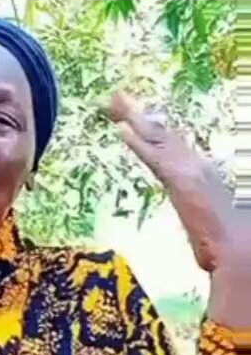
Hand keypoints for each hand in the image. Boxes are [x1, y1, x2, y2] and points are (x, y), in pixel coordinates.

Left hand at [108, 91, 245, 274]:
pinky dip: (138, 143)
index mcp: (204, 178)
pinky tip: (121, 128)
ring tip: (116, 100)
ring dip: (135, 119)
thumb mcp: (214, 241)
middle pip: (164, 136)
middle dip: (141, 118)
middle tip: (119, 99)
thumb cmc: (236, 250)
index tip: (137, 121)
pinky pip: (155, 157)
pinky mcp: (182, 180)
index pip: (173, 149)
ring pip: (158, 139)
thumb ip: (208, 240)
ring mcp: (191, 170)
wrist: (243, 254)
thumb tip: (205, 255)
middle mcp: (199, 167)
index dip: (155, 135)